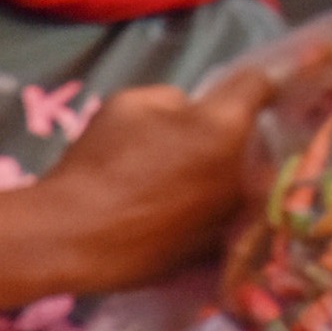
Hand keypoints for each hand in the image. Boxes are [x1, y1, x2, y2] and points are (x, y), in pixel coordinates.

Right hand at [28, 64, 266, 293]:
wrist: (71, 237)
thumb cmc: (96, 165)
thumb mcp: (127, 104)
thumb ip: (173, 100)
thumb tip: (189, 112)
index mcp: (226, 125)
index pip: (260, 84)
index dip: (248, 81)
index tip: (243, 85)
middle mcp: (246, 170)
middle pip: (259, 141)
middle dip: (240, 136)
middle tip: (203, 143)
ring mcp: (235, 215)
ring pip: (245, 183)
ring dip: (228, 177)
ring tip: (188, 184)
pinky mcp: (218, 249)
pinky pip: (226, 220)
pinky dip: (212, 215)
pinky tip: (180, 216)